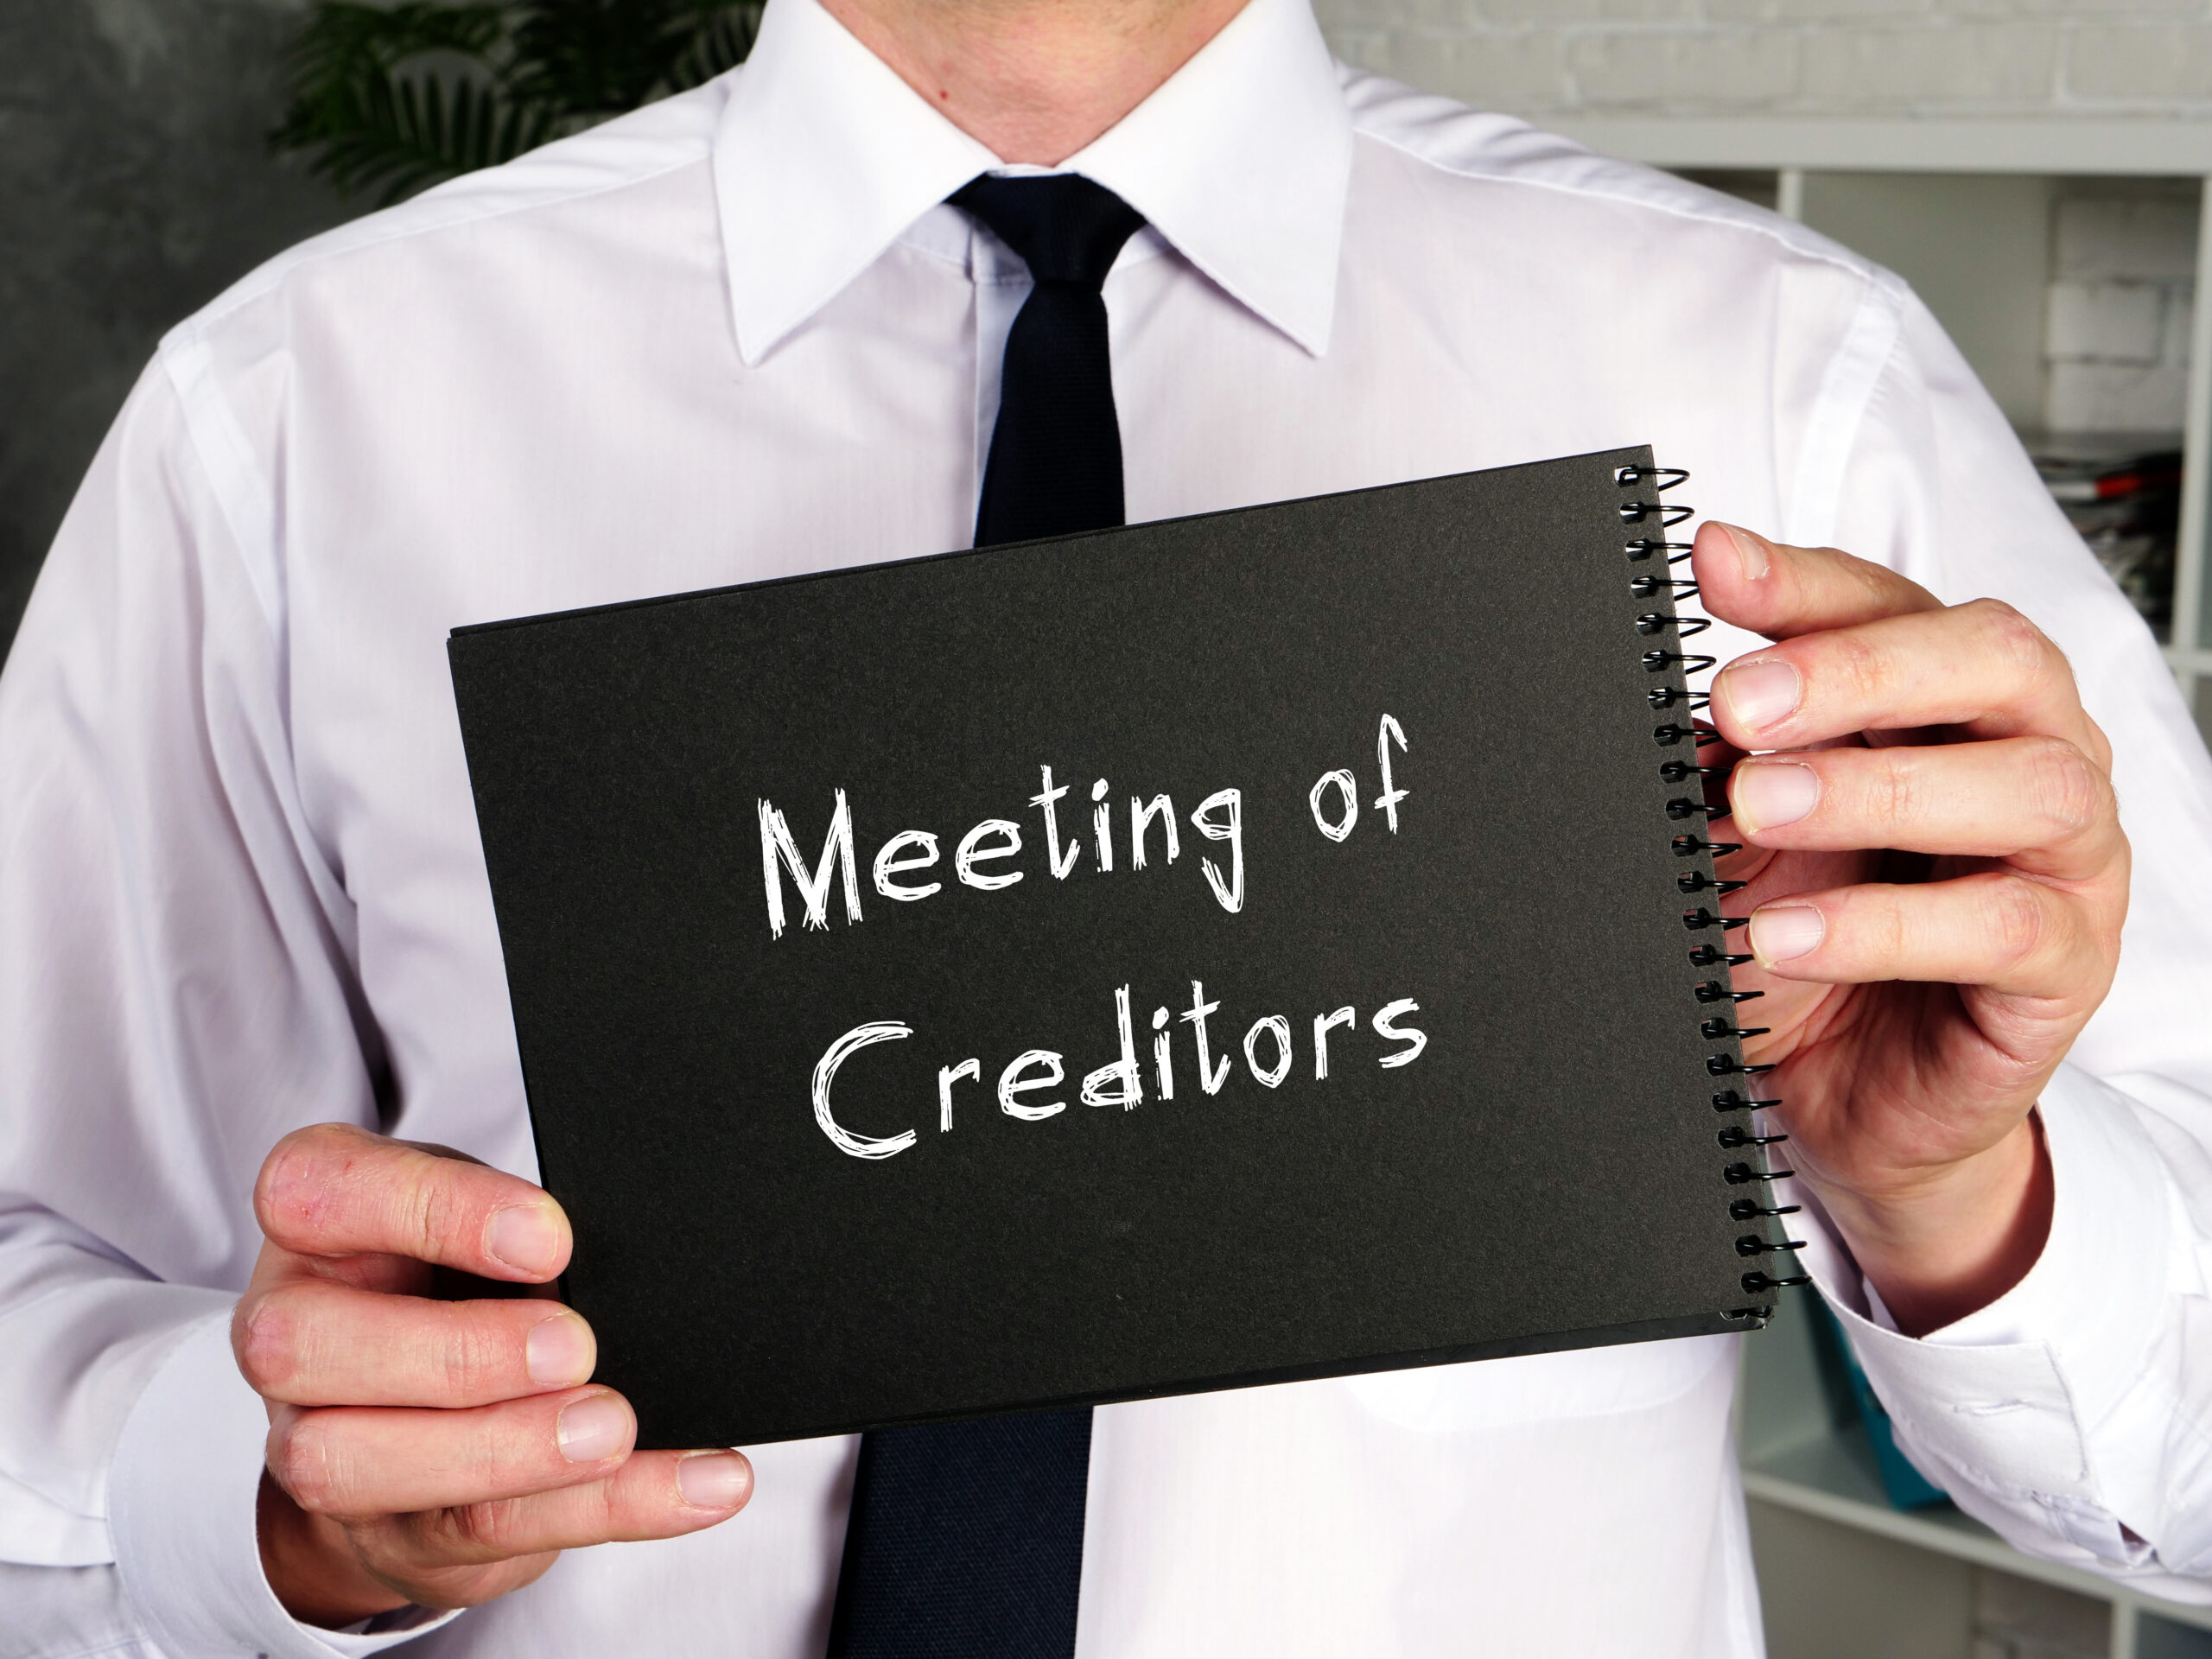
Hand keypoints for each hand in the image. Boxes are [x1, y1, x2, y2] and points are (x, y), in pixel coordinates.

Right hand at [232, 1124, 752, 1626]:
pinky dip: (608, 1507)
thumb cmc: (455, 1273)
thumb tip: (599, 1258)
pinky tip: (697, 1486)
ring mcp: (315, 1443)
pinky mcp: (389, 1531)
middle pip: (302, 1347)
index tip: (551, 1235)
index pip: (315, 1190)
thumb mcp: (478, 1215)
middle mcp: (288, 1334)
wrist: (422, 1400)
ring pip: (357, 1464)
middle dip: (454, 1352)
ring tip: (613, 1429)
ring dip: (506, 1450)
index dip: (433, 1210)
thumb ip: (514, 1224)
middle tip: (575, 1347)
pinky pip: (483, 1532)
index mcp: (313, 1223)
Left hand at [1693, 523, 2128, 1334]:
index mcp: (1953, 698)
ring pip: (2025, 785)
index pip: (1897, 602)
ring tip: (1759, 809)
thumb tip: (1672, 705)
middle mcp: (2031, 753)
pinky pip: (2002, 927)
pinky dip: (1884, 928)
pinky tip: (1790, 934)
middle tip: (1741, 704)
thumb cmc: (1817, 936)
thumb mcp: (1749, 834)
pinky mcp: (2067, 965)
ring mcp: (2068, 857)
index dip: (1805, 583)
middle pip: (1993, 660)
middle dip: (1857, 670)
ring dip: (1875, 788)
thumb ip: (1730, 757)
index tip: (1713, 568)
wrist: (1854, 1095)